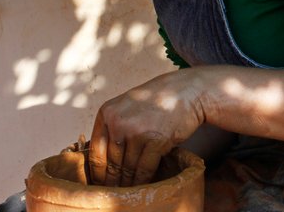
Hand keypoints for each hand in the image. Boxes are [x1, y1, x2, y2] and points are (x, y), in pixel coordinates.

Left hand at [88, 70, 205, 186]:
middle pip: (111, 162)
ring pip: (127, 168)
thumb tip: (103, 158)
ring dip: (128, 183)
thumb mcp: (127, 105)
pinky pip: (144, 168)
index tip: (101, 183)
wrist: (188, 92)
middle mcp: (117, 122)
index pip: (95, 152)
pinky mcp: (156, 140)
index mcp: (106, 113)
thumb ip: (113, 126)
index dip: (98, 172)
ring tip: (129, 191)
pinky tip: (143, 184)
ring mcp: (136, 131)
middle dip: (113, 181)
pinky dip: (143, 180)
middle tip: (114, 191)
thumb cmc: (158, 100)